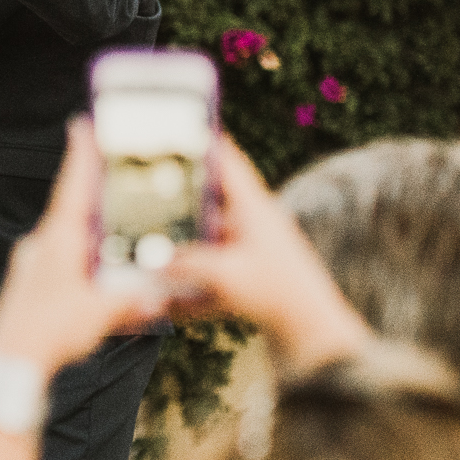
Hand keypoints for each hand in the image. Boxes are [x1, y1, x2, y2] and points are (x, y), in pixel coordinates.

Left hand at [0, 121, 166, 372]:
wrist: (8, 361)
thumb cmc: (47, 333)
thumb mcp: (100, 314)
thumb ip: (131, 301)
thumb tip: (157, 297)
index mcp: (57, 241)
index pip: (72, 188)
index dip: (80, 157)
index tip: (81, 125)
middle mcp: (41, 246)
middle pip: (71, 211)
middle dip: (93, 196)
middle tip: (111, 176)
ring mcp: (31, 265)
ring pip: (66, 239)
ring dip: (88, 233)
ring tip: (113, 229)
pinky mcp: (28, 285)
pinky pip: (59, 263)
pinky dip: (80, 261)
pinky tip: (95, 275)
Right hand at [160, 137, 371, 372]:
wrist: (311, 333)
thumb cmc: (277, 294)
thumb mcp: (224, 276)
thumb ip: (184, 264)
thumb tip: (150, 258)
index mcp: (254, 209)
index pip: (228, 163)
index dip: (205, 142)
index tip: (180, 126)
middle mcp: (253, 224)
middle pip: (210, 200)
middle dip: (180, 197)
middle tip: (148, 188)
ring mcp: (252, 250)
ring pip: (208, 237)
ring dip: (184, 241)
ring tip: (151, 242)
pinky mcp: (249, 275)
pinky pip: (212, 269)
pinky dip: (192, 279)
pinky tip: (168, 299)